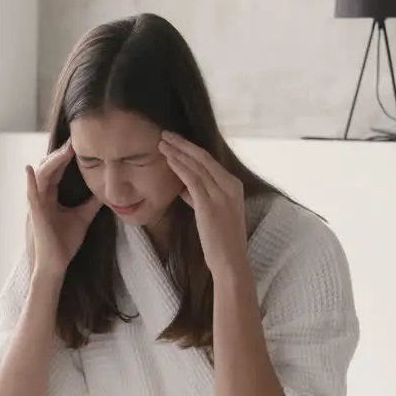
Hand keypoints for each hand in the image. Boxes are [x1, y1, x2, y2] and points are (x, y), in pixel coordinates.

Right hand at [26, 140, 101, 276]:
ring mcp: (36, 205)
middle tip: (74, 142)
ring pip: (40, 176)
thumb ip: (91, 203)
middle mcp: (41, 197)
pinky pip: (30, 195)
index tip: (78, 144)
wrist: (56, 265)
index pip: (57, 171)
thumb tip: (106, 192)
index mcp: (50, 197)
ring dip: (51, 162)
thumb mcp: (83, 217)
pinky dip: (29, 182)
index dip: (65, 158)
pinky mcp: (35, 215)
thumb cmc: (64, 243)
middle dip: (60, 155)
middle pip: (48, 169)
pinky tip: (30, 169)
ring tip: (64, 151)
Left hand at [159, 131, 248, 277]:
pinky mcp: (209, 205)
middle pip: (203, 158)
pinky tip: (168, 159)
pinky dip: (179, 167)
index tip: (176, 141)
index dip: (191, 149)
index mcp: (234, 186)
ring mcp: (221, 195)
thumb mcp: (213, 214)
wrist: (230, 261)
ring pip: (196, 166)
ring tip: (161, 143)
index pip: (210, 161)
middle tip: (165, 134)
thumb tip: (185, 189)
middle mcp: (230, 186)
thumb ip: (201, 198)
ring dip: (177, 152)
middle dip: (182, 144)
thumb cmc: (221, 241)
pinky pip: (192, 180)